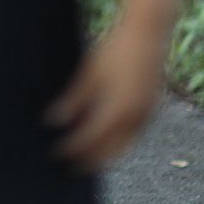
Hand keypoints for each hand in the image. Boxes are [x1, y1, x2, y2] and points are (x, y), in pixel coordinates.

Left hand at [46, 12, 170, 170]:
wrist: (147, 35)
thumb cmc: (113, 50)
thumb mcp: (89, 74)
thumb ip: (73, 100)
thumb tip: (52, 122)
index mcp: (117, 109)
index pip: (91, 140)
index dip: (73, 150)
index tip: (56, 155)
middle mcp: (135, 118)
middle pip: (112, 151)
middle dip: (92, 161)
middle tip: (71, 168)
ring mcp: (147, 114)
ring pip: (126, 145)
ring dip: (107, 154)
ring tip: (86, 158)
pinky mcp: (151, 109)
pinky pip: (135, 134)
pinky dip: (119, 142)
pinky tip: (105, 139)